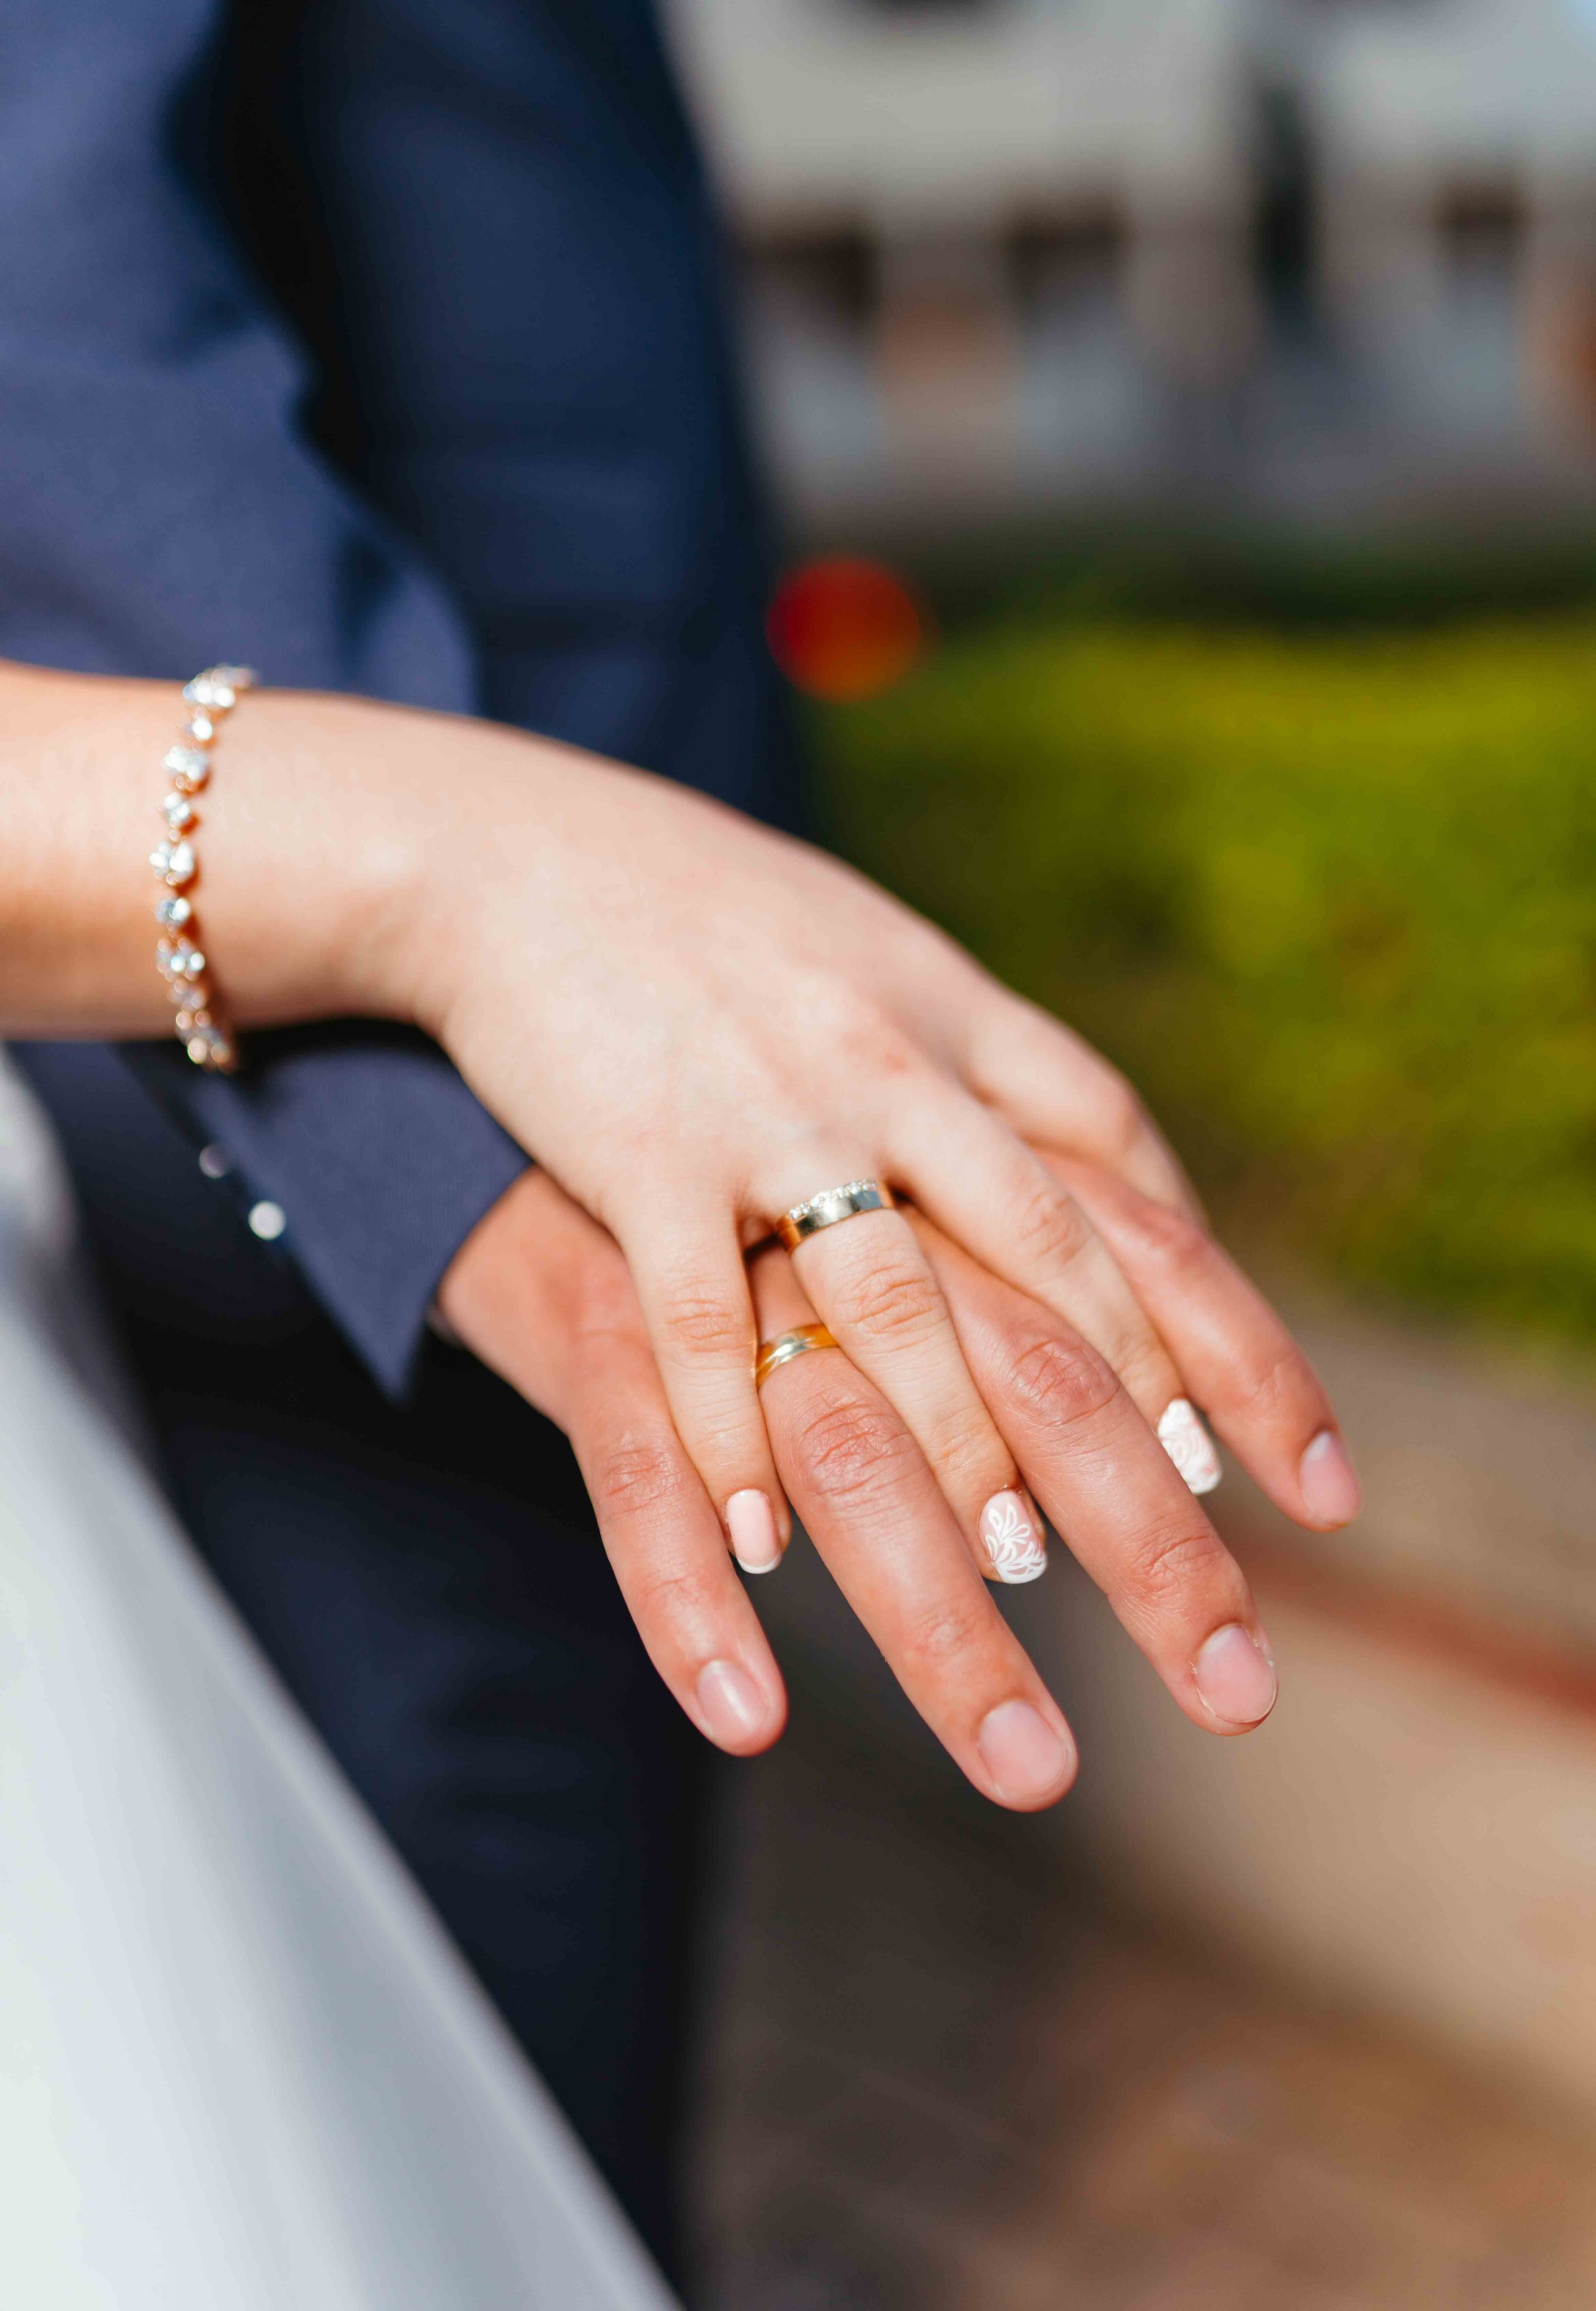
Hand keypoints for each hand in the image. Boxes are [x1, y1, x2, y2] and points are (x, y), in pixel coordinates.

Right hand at [394, 720, 1354, 1577]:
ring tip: (1009, 1564)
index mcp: (952, 1009)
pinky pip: (699, 1322)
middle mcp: (889, 1060)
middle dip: (1132, 1403)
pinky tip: (763, 1545)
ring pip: (893, 1302)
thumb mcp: (871, 956)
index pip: (1119, 1158)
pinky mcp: (639, 1156)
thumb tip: (1087, 1160)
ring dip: (959, 1443)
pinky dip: (734, 1437)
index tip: (1251, 1424)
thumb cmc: (704, 916)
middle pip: (1051, 1250)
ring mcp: (769, 1108)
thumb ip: (973, 1053)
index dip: (1199, 1300)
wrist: (513, 848)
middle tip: (1192, 1531)